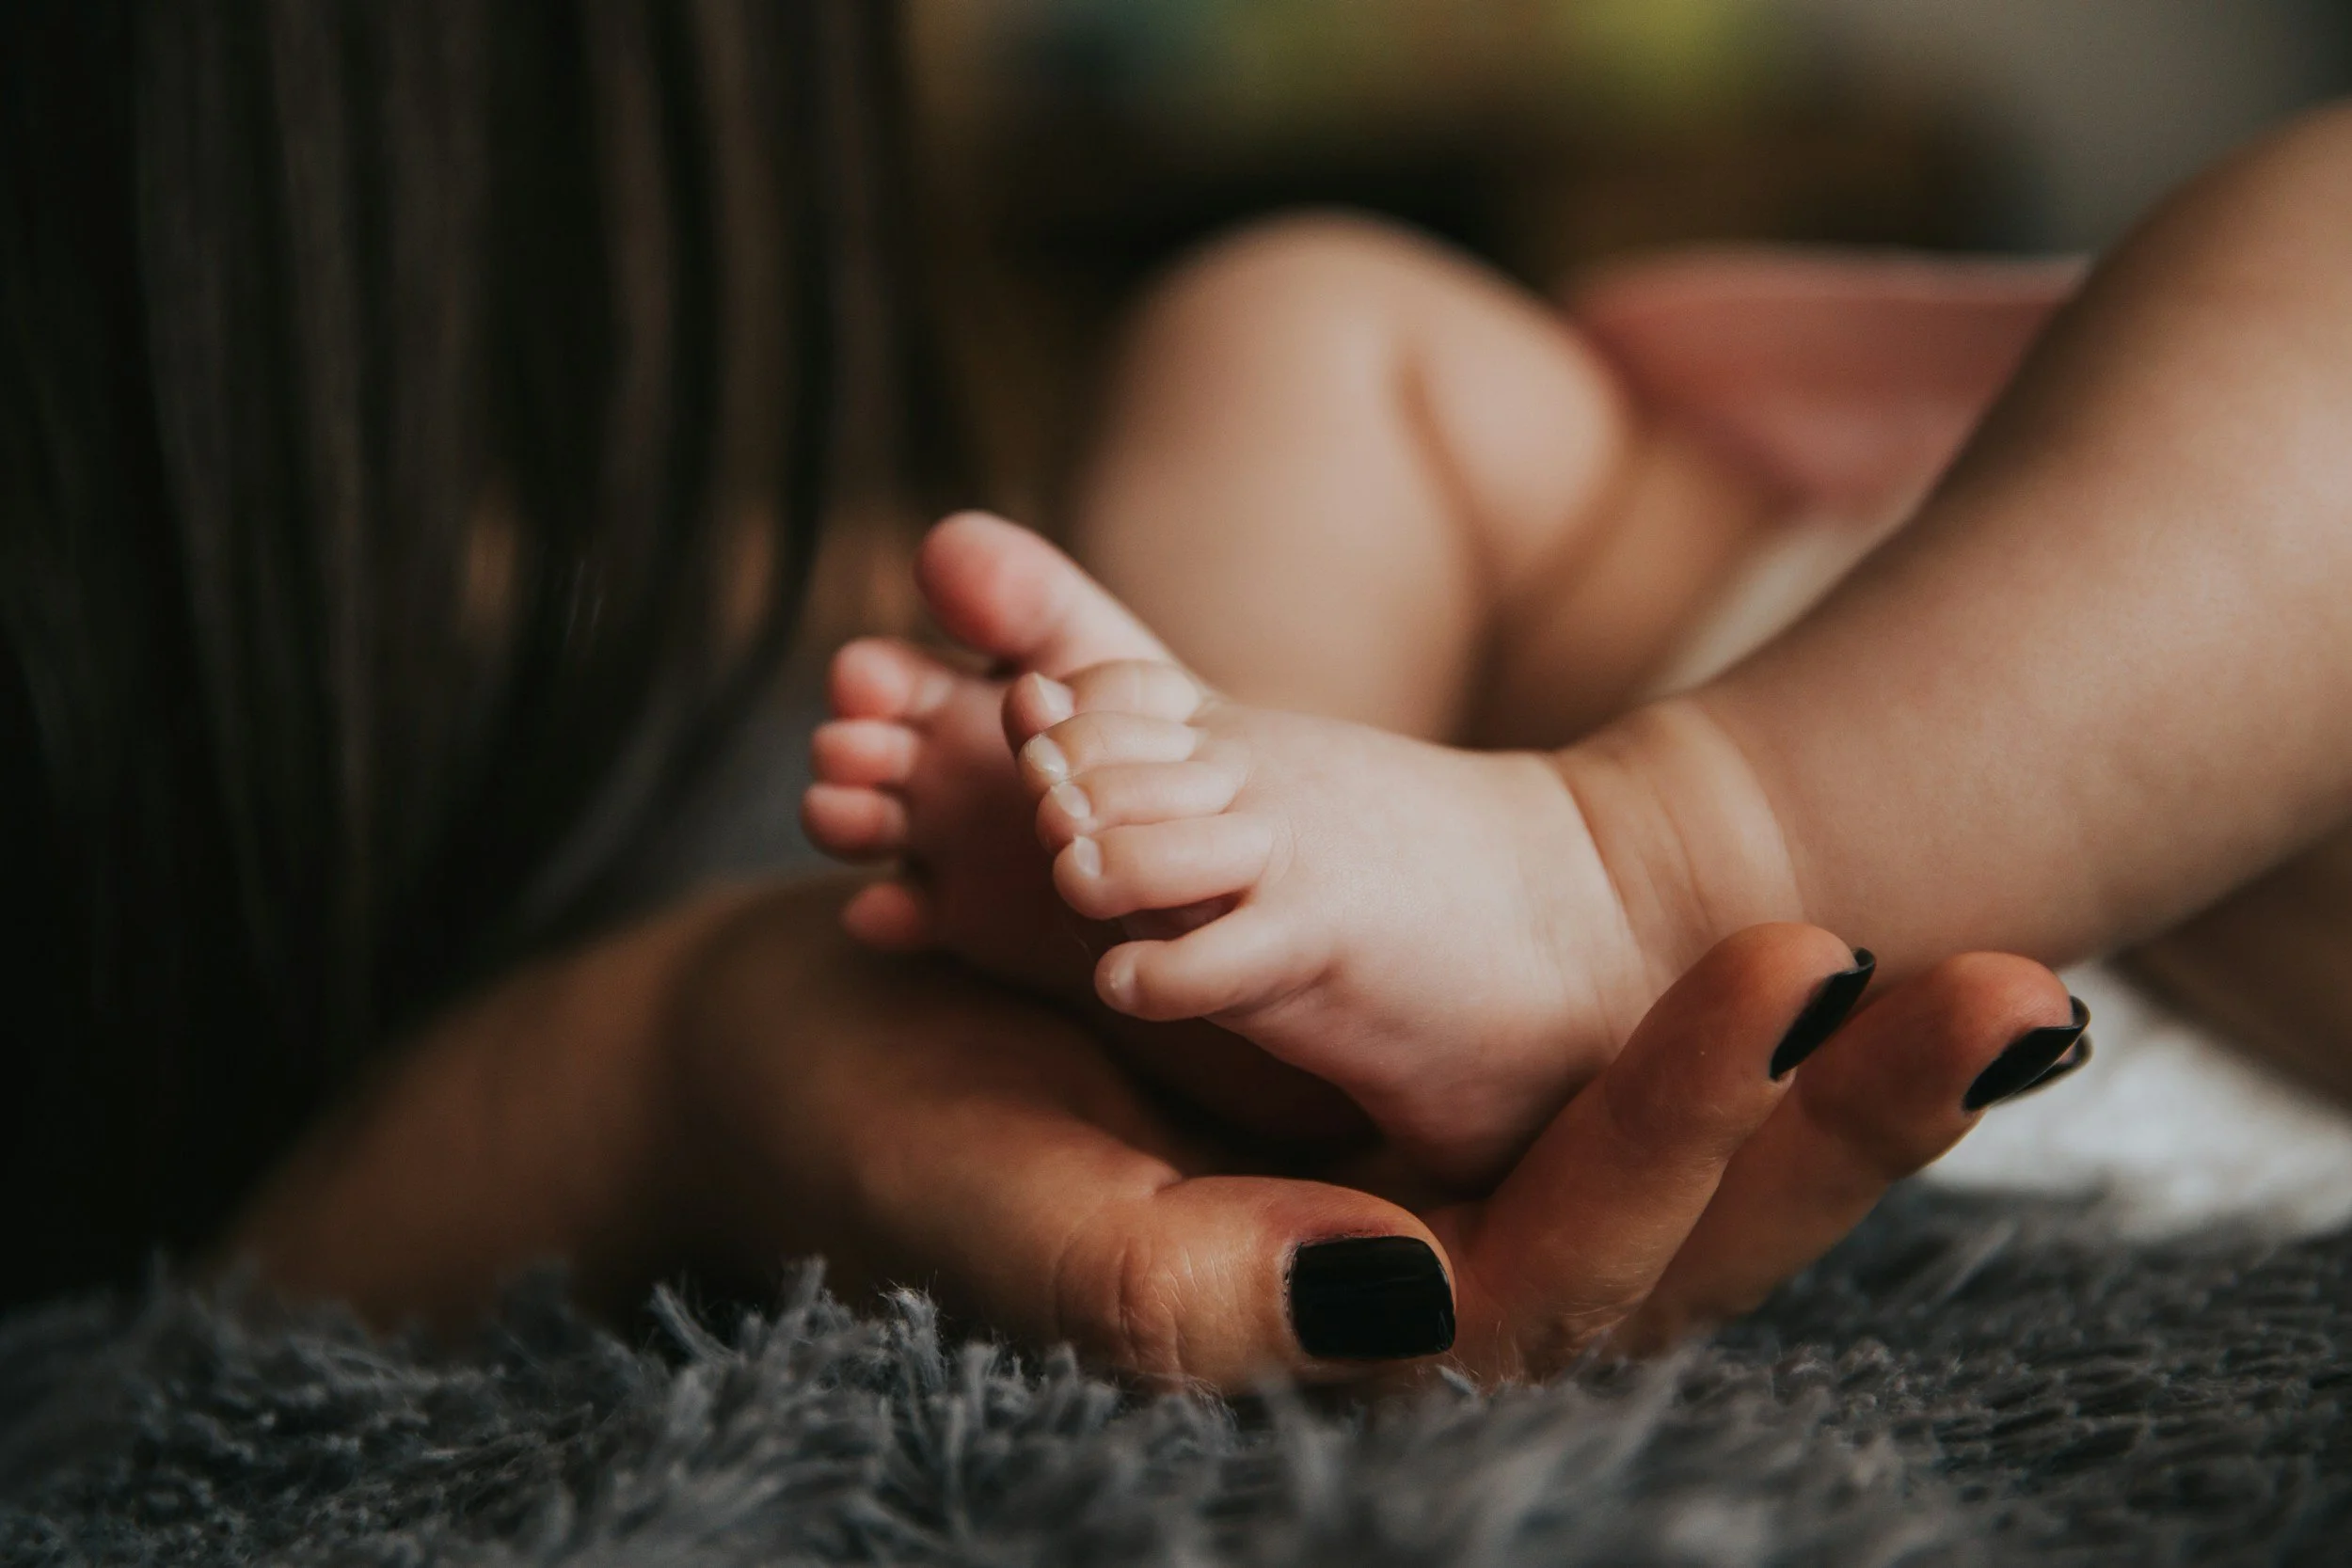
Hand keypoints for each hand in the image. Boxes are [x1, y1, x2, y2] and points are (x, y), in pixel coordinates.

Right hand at [676, 883, 2081, 1386]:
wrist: (815, 1051)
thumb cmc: (879, 1141)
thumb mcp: (1006, 1208)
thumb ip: (1179, 1288)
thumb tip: (1415, 1292)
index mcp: (1326, 1335)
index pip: (1568, 1275)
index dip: (1697, 1132)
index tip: (1802, 968)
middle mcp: (1405, 1285)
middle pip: (1677, 1239)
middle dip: (1844, 1129)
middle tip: (2022, 998)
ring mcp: (1416, 1191)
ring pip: (1665, 1162)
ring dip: (1833, 1079)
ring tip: (2005, 982)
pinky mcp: (1399, 1103)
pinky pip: (1591, 1077)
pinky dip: (1709, 1017)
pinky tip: (1830, 954)